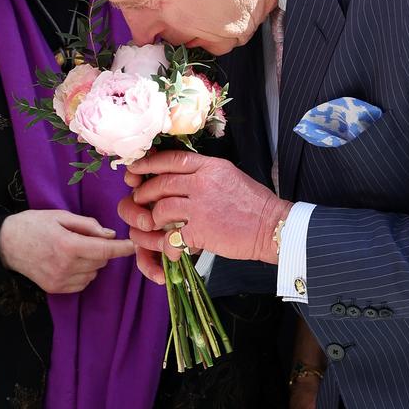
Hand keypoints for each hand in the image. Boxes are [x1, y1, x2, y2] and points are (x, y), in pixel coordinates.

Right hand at [0, 210, 134, 293]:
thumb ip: (87, 225)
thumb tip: (110, 235)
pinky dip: (83, 273)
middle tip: (85, 238)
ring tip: (74, 249)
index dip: (122, 248)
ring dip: (92, 261)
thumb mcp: (60, 216)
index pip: (104, 249)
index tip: (134, 246)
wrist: (5, 244)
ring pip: (93, 273)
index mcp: (68, 244)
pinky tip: (70, 262)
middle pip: (101, 260)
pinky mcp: (55, 288)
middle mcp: (66, 266)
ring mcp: (60, 280)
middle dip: (101, 249)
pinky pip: (82, 282)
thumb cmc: (33, 224)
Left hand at [119, 151, 291, 283]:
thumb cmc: (254, 203)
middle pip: (161, 184)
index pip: (172, 159)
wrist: (272, 226)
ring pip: (161, 209)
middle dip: (144, 193)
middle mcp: (203, 183)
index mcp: (210, 166)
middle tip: (138, 199)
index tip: (135, 169)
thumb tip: (179, 175)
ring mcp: (200, 207)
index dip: (149, 164)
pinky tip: (172, 249)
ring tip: (154, 224)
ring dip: (153, 218)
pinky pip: (172, 237)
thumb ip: (205, 172)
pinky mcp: (201, 231)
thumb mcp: (230, 175)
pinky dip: (168, 246)